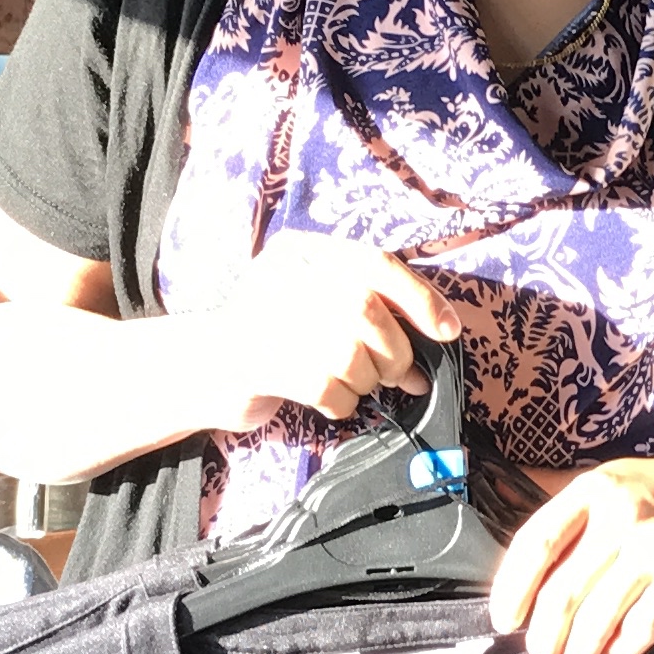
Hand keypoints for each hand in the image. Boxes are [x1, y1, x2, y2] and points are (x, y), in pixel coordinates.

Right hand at [224, 234, 463, 427]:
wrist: (206, 368)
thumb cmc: (276, 335)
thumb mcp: (320, 304)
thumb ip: (372, 309)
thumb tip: (438, 332)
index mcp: (303, 251)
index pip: (375, 263)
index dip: (420, 298)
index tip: (447, 329)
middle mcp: (283, 275)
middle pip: (366, 309)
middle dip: (395, 350)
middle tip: (399, 373)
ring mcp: (265, 317)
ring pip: (349, 354)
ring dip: (367, 380)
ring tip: (355, 384)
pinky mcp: (257, 363)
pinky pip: (326, 388)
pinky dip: (341, 402)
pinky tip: (330, 399)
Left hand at [488, 448, 653, 653]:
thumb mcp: (607, 480)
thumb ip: (561, 504)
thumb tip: (508, 527)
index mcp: (591, 491)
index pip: (535, 543)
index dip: (511, 588)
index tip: (505, 618)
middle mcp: (619, 517)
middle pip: (562, 590)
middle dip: (544, 633)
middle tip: (541, 650)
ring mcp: (653, 547)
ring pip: (598, 616)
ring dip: (579, 650)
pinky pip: (644, 625)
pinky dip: (623, 648)